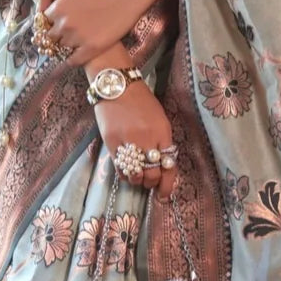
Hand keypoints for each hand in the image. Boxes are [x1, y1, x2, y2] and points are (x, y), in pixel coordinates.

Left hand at [37, 0, 134, 67]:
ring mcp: (78, 38)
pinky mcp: (92, 48)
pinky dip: (71, 59)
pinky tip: (75, 54)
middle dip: (55, 35)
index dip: (49, 22)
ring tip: (74, 40)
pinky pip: (73, 61)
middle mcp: (65, 25)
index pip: (43, 22)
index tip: (55, 23)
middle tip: (65, 33)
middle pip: (50, 38)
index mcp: (58, 9)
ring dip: (64, 46)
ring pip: (61, 49)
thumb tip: (39, 8)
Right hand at [94, 84, 177, 201]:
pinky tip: (127, 171)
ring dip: (138, 180)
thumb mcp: (159, 118)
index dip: (168, 184)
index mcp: (162, 132)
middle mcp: (147, 139)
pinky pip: (120, 169)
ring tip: (138, 175)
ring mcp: (128, 142)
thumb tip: (162, 165)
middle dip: (152, 183)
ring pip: (136, 175)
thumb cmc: (141, 101)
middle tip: (150, 182)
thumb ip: (161, 141)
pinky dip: (125, 175)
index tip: (165, 195)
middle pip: (153, 174)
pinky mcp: (112, 143)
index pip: (169, 165)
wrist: (117, 85)